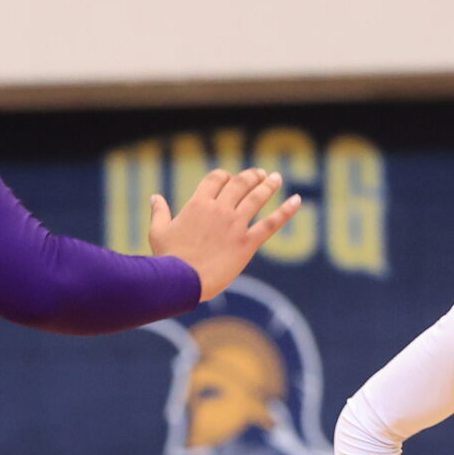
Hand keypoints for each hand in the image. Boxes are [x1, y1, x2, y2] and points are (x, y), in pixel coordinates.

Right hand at [147, 168, 301, 301]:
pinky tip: (298, 200)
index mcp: (198, 204)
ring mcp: (235, 225)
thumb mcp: (159, 231)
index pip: (216, 179)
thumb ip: (160, 211)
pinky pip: (272, 223)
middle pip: (239, 184)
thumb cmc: (167, 258)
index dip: (224, 176)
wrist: (181, 280)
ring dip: (268, 185)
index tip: (229, 178)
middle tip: (260, 174)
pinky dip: (286, 211)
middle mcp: (219, 209)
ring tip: (276, 178)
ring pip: (256, 198)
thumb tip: (155, 197)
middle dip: (251, 176)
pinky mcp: (248, 243)